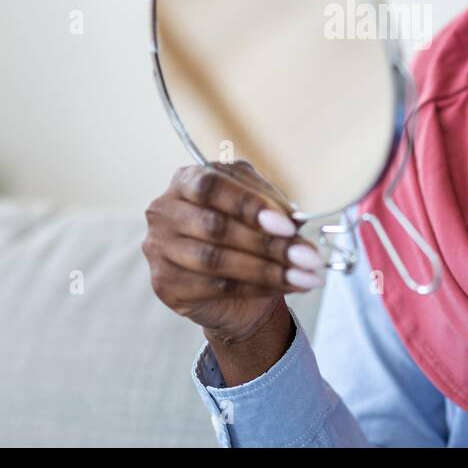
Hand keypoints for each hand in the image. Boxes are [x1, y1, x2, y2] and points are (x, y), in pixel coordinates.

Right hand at [143, 161, 324, 350]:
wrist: (233, 288)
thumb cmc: (244, 234)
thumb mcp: (261, 209)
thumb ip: (272, 206)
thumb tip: (293, 219)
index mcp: (187, 180)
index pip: (212, 186)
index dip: (250, 205)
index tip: (287, 225)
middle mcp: (165, 211)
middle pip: (215, 226)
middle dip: (268, 243)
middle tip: (307, 256)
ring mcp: (159, 249)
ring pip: (216, 260)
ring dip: (268, 269)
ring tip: (304, 275)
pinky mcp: (165, 284)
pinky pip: (217, 286)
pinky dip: (258, 287)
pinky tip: (286, 286)